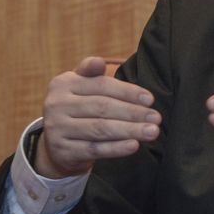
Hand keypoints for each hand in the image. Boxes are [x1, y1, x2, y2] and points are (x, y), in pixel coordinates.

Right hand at [36, 57, 160, 177]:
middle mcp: (56, 105)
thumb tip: (100, 62)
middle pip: (102, 107)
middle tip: (156, 118)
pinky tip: (134, 145)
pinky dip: (116, 148)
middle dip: (133, 112)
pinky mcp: (62, 151)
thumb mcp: (81, 86)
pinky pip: (94, 149)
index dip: (128, 92)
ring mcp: (57, 129)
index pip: (101, 85)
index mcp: (63, 83)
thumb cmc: (79, 108)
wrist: (58, 144)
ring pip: (100, 129)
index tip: (150, 100)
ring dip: (130, 130)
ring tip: (152, 132)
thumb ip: (91, 72)